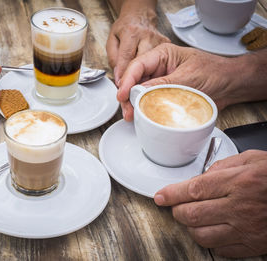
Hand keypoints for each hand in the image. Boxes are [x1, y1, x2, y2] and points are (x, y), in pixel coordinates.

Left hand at [106, 13, 169, 84]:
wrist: (140, 16)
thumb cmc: (125, 28)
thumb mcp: (113, 40)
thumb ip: (113, 58)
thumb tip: (118, 76)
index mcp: (132, 32)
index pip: (127, 57)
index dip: (123, 75)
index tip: (121, 87)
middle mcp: (147, 36)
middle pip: (143, 63)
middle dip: (135, 80)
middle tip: (130, 92)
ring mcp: (159, 41)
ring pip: (154, 66)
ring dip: (146, 80)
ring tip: (139, 90)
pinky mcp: (167, 47)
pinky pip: (162, 66)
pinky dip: (154, 76)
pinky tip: (149, 82)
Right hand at [116, 43, 260, 120]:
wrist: (230, 85)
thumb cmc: (214, 73)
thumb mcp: (188, 77)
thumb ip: (163, 84)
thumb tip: (142, 92)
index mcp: (162, 55)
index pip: (137, 66)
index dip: (127, 81)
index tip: (122, 95)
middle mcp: (158, 68)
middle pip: (134, 80)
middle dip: (128, 96)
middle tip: (127, 110)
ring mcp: (159, 81)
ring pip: (139, 92)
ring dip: (134, 104)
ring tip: (132, 115)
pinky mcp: (163, 94)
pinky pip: (149, 100)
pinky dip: (143, 108)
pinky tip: (140, 115)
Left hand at [154, 150, 266, 257]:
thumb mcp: (253, 159)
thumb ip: (223, 166)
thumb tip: (201, 177)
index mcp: (239, 182)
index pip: (193, 189)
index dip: (171, 194)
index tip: (160, 196)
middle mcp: (240, 207)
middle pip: (192, 215)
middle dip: (177, 211)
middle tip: (176, 205)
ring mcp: (247, 229)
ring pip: (202, 235)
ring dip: (190, 227)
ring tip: (193, 217)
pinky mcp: (254, 244)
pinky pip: (221, 250)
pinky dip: (210, 241)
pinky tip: (213, 230)